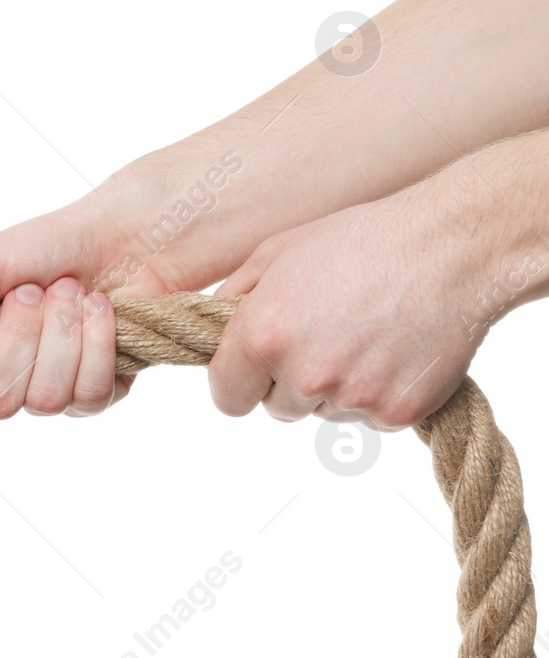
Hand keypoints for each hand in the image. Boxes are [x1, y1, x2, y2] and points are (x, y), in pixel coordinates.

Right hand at [0, 197, 175, 418]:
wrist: (119, 234)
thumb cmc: (42, 248)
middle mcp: (4, 382)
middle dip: (20, 336)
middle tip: (33, 291)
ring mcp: (51, 393)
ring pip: (45, 400)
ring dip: (60, 332)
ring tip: (70, 291)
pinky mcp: (98, 394)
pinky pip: (89, 395)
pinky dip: (96, 341)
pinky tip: (98, 308)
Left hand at [208, 189, 481, 429]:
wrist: (448, 247)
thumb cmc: (358, 241)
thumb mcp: (275, 254)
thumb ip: (231, 300)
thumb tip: (208, 334)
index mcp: (261, 337)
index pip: (226, 397)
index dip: (239, 381)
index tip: (255, 367)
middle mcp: (303, 375)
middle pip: (276, 408)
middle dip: (288, 381)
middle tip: (322, 334)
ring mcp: (353, 397)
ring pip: (323, 411)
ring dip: (334, 386)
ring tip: (363, 333)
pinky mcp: (396, 412)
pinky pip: (368, 417)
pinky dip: (376, 392)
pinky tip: (391, 349)